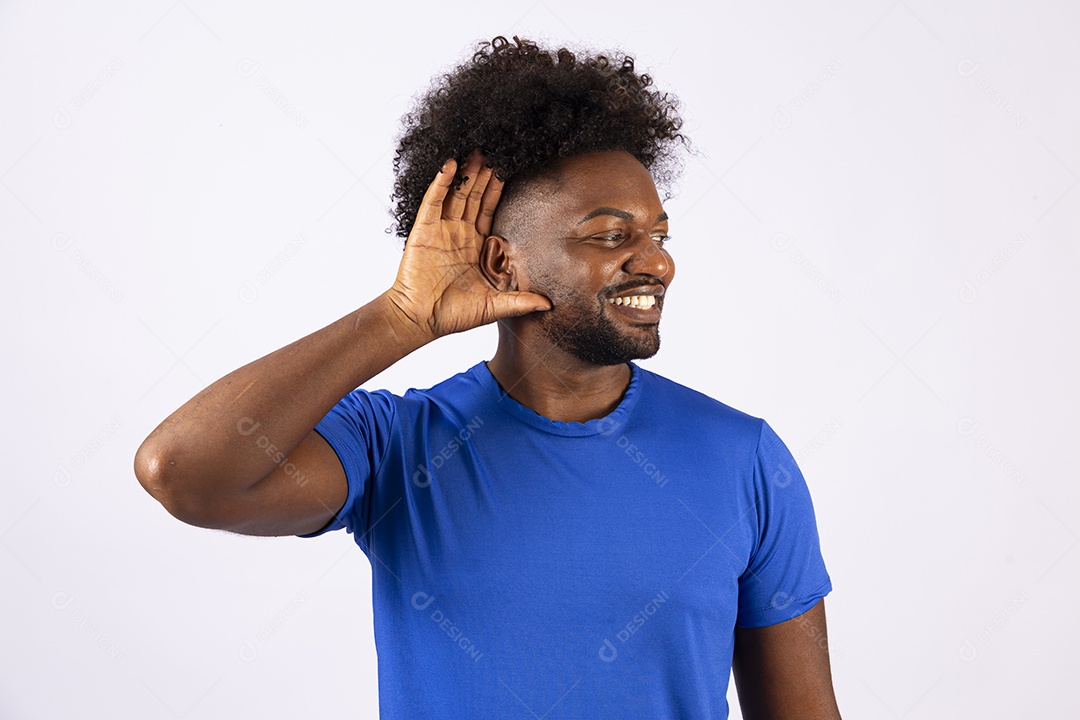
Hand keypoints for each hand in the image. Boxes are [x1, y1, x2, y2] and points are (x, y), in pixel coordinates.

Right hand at [383, 150, 550, 341]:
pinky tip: (450, 164)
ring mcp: (440, 230)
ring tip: (477, 150)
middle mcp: (458, 234)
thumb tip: (550, 305)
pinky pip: (433, 201)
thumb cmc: (453, 315)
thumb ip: (520, 301)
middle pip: (473, 196)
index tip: (508, 170)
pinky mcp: (423, 230)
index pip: (489, 211)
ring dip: (466, 173)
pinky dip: (441, 183)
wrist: (420, 320)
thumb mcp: (494, 306)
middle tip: (496, 150)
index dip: (497, 191)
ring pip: (456, 194)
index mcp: (475, 246)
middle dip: (484, 174)